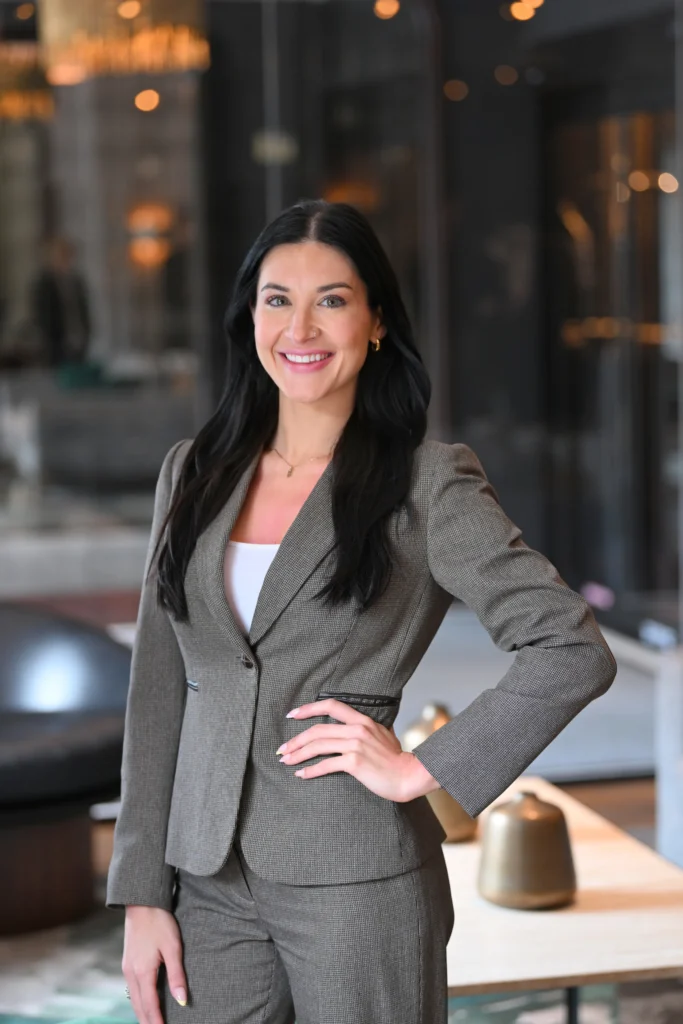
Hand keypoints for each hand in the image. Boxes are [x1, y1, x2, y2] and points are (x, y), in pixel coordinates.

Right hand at [123, 905, 187, 1022]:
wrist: (142, 903)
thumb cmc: (160, 922)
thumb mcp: (173, 947)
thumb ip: (177, 976)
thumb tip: (182, 1000)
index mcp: (143, 972)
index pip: (150, 1006)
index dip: (157, 1022)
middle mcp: (131, 973)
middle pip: (139, 1007)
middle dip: (148, 1022)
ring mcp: (127, 968)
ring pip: (134, 999)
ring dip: (143, 1013)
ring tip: (153, 1022)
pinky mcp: (127, 962)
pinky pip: (132, 989)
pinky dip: (139, 1001)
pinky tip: (146, 1003)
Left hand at [277, 697, 441, 802]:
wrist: (409, 775)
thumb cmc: (395, 758)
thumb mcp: (383, 734)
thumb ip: (368, 728)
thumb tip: (357, 724)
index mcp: (362, 720)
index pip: (330, 705)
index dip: (308, 709)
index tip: (292, 715)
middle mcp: (357, 729)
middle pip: (317, 730)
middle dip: (295, 740)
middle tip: (281, 749)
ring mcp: (355, 745)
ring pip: (318, 746)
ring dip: (298, 754)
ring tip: (286, 761)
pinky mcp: (355, 762)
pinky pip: (326, 765)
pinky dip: (311, 770)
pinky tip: (302, 774)